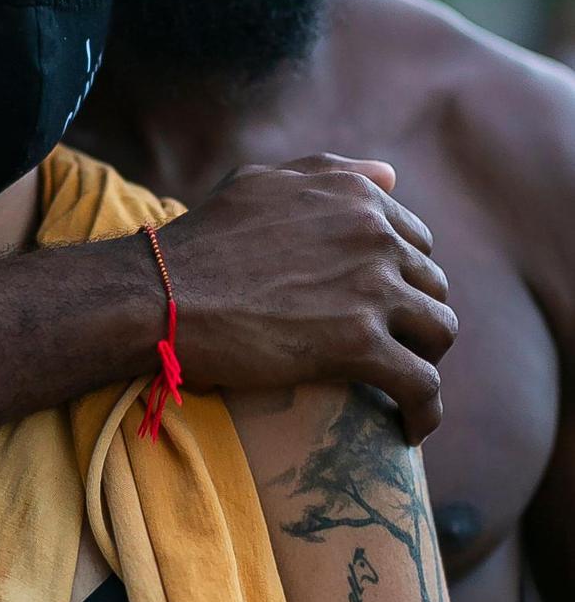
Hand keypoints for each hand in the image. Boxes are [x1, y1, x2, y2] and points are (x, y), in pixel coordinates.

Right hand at [161, 155, 456, 442]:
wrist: (163, 294)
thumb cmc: (202, 241)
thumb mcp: (264, 182)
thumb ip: (332, 173)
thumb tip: (391, 174)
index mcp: (357, 198)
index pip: (416, 241)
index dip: (402, 277)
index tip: (382, 307)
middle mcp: (375, 236)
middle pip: (432, 285)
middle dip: (415, 317)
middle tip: (386, 348)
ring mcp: (371, 290)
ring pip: (440, 331)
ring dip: (425, 359)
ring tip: (399, 385)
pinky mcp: (359, 345)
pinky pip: (421, 384)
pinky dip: (426, 411)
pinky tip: (411, 428)